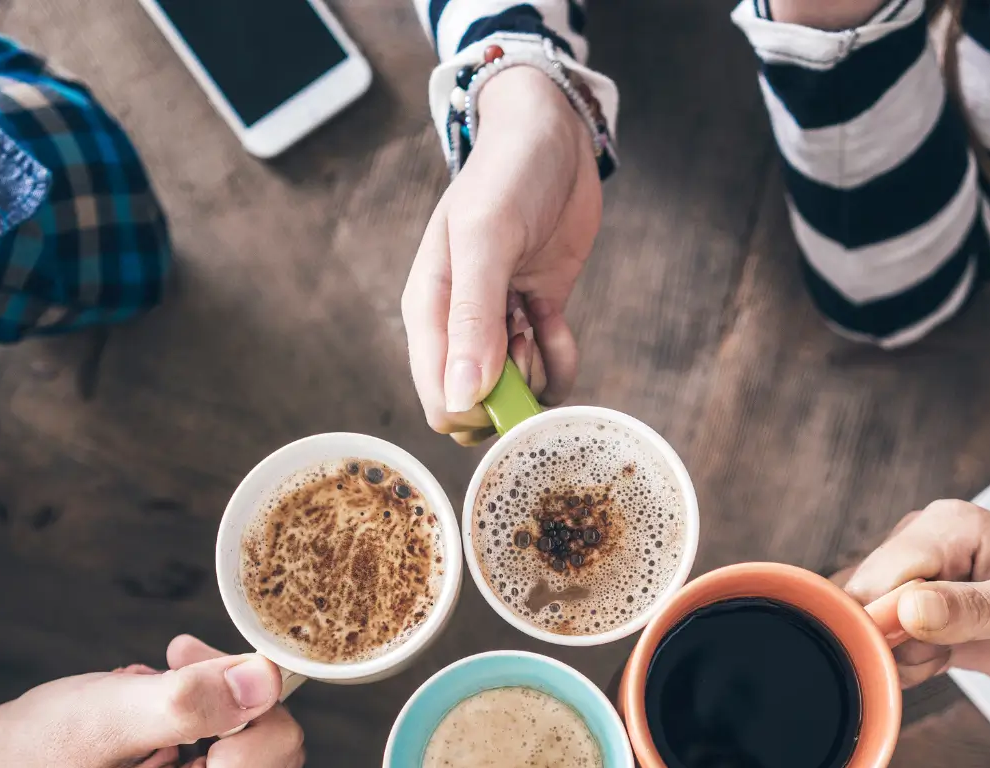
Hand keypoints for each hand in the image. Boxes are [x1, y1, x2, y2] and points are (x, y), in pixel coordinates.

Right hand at [0, 635, 304, 767]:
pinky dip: (219, 742)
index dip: (235, 684)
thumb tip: (267, 682)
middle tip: (167, 677)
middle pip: (280, 753)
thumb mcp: (111, 710)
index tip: (179, 657)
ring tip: (154, 717)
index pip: (275, 740)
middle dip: (231, 701)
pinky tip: (167, 739)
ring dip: (223, 719)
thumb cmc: (43, 746)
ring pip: (272, 760)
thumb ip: (193, 699)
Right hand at [402, 65, 601, 443]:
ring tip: (537, 321)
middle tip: (524, 341)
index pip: (441, 401)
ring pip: (517, 393)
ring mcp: (499, 324)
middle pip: (480, 405)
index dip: (478, 410)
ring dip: (537, 372)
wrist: (552, 135)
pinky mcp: (536, 315)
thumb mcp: (486, 238)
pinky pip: (548, 369)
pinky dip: (560, 358)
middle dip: (512, 394)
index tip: (509, 375)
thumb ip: (472, 318)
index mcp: (429, 313)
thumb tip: (461, 396)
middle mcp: (458, 327)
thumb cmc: (508, 174)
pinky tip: (558, 323)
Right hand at [837, 499, 989, 697]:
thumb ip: (972, 610)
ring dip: (891, 660)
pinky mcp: (938, 625)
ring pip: (871, 630)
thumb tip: (906, 610)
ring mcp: (931, 590)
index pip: (879, 576)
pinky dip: (903, 670)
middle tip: (928, 663)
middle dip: (877, 644)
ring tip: (941, 663)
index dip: (875, 623)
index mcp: (949, 528)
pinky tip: (939, 669)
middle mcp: (930, 552)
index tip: (896, 658)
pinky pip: (893, 650)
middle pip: (862, 602)